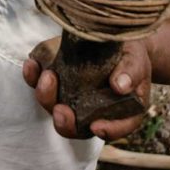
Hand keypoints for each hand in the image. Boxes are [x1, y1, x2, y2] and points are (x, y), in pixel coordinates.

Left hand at [22, 37, 152, 139]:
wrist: (114, 38)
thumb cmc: (130, 56)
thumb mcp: (136, 61)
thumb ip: (131, 73)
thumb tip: (120, 86)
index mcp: (117, 113)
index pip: (113, 129)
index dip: (107, 131)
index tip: (97, 126)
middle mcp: (89, 111)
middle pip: (74, 126)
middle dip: (65, 121)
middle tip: (61, 109)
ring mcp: (69, 96)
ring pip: (52, 106)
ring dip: (46, 95)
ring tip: (48, 76)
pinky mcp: (55, 79)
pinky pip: (38, 82)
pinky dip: (32, 75)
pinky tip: (32, 64)